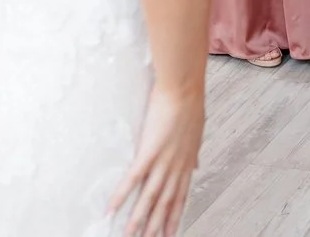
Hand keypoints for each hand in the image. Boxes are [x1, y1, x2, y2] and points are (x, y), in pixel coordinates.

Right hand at [111, 84, 203, 236]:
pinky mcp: (149, 152)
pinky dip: (122, 195)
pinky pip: (133, 179)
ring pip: (150, 198)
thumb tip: (197, 165)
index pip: (181, 196)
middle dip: (157, 226)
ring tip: (130, 235)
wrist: (184, 88)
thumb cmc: (190, 105)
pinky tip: (112, 208)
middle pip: (165, 203)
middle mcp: (176, 167)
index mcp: (187, 162)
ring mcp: (163, 161)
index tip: (170, 232)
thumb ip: (194, 154)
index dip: (175, 217)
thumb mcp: (196, 134)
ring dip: (138, 219)